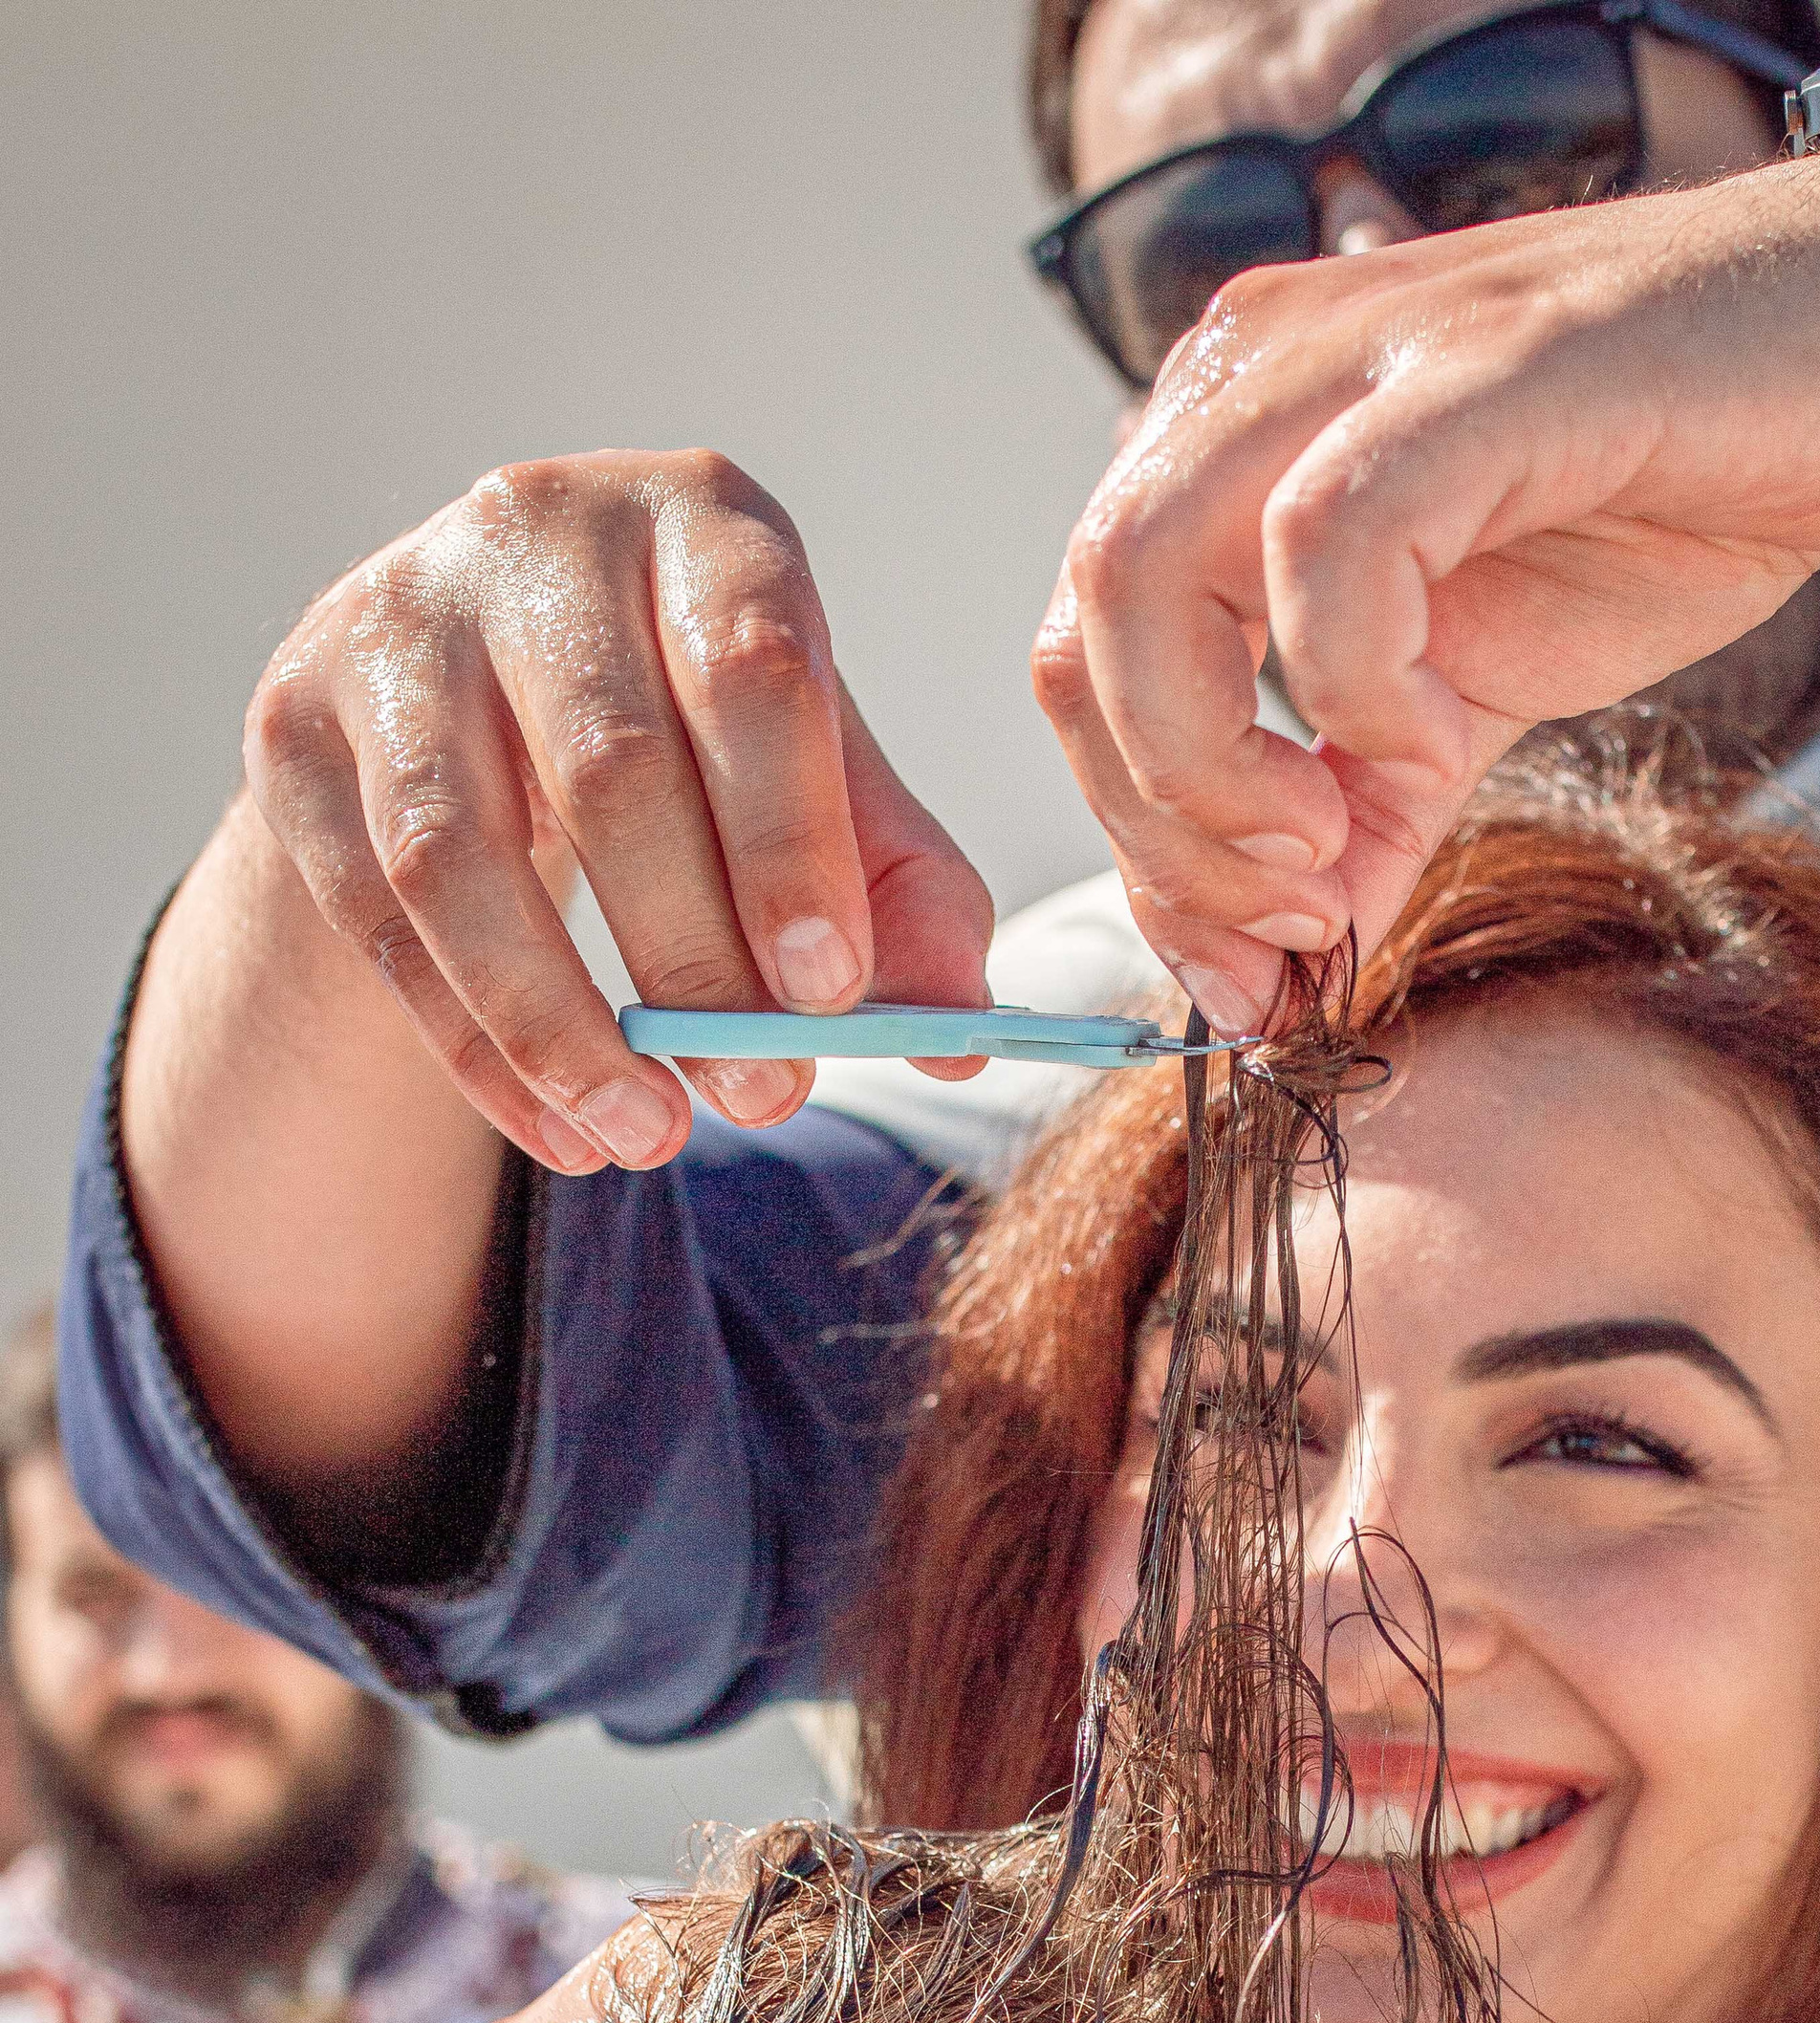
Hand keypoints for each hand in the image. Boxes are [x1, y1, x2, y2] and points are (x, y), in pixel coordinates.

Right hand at [242, 448, 997, 1173]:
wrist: (485, 686)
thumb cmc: (693, 730)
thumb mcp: (814, 780)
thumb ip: (897, 891)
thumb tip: (959, 1030)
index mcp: (701, 521)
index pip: (751, 668)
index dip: (791, 841)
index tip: (828, 991)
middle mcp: (536, 534)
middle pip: (608, 769)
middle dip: (693, 960)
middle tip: (764, 1097)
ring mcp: (395, 621)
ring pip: (458, 853)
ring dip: (559, 1024)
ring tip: (647, 1138)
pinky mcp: (296, 725)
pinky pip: (379, 917)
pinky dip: (474, 1047)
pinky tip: (558, 1131)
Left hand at [1033, 140, 1819, 1025]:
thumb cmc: (1670, 495)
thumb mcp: (1476, 697)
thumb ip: (1368, 819)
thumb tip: (1284, 975)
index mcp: (1231, 447)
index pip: (1086, 654)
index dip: (1140, 839)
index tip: (1243, 962)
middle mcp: (1254, 377)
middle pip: (1084, 628)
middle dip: (1161, 827)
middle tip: (1286, 915)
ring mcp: (1352, 356)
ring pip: (1149, 571)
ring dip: (1217, 764)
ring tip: (1331, 844)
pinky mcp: (1472, 370)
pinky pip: (1327, 543)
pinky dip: (1353, 682)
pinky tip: (1433, 738)